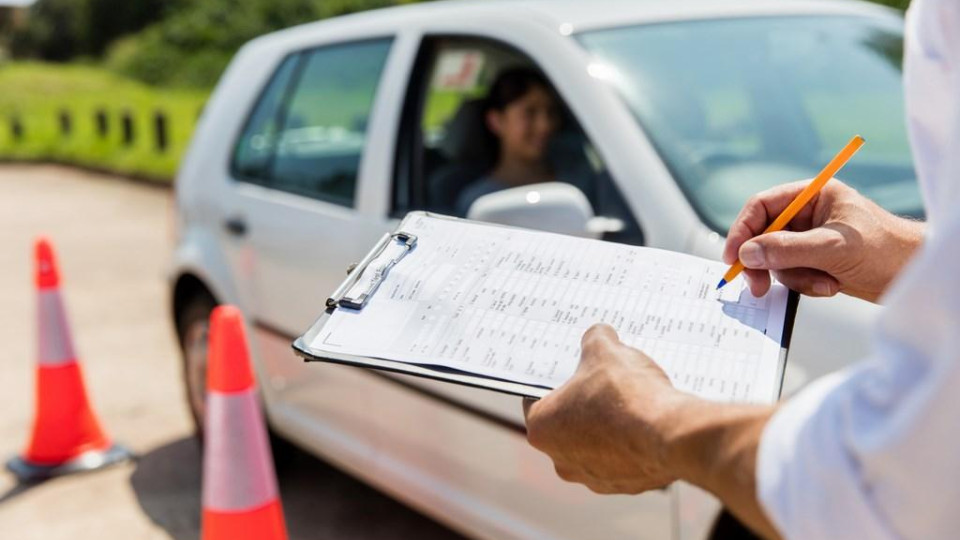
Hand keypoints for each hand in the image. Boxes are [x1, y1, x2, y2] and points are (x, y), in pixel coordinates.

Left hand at [523, 324, 780, 536]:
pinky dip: (632, 442)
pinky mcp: (625, 485)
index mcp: (542, 429)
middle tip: (603, 381)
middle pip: (567, 423)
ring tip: (631, 400)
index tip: (570, 369)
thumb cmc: (626, 395)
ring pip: (596, 443)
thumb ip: (595, 339)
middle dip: (584, 402)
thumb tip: (599, 335)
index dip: (555, 380)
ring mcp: (594, 478)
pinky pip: (624, 458)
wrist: (671, 434)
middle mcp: (561, 460)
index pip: (536, 399)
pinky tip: (647, 421)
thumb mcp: (605, 350)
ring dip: (609, 425)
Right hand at [724, 180, 923, 302]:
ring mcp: (811, 239)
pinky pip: (792, 274)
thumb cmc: (885, 250)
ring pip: (776, 260)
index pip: (763, 206)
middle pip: (764, 235)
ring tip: (823, 283)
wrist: (914, 275)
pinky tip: (831, 285)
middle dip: (764, 262)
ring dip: (795, 277)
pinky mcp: (816, 261)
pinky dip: (806, 284)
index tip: (734, 257)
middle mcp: (808, 214)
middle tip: (757, 286)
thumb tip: (747, 254)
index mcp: (813, 196)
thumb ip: (786, 249)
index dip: (743, 230)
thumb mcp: (832, 247)